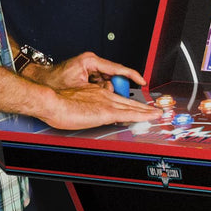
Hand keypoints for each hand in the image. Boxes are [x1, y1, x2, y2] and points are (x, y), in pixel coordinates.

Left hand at [31, 51, 145, 93]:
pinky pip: (102, 84)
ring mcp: (90, 69)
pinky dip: (103, 91)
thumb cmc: (54, 81)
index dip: (132, 76)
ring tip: (102, 100)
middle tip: (117, 100)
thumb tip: (111, 90)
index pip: (117, 68)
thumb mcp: (77, 85)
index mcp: (91, 61)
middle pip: (115, 76)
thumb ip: (96, 88)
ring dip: (109, 92)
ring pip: (109, 82)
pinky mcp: (88, 75)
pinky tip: (99, 98)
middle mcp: (92, 63)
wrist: (41, 82)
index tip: (142, 81)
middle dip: (118, 88)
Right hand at [41, 82, 158, 130]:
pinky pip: (130, 113)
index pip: (117, 99)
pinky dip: (143, 115)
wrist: (52, 101)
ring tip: (158, 114)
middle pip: (128, 102)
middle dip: (142, 107)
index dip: (128, 103)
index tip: (137, 107)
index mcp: (95, 94)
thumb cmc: (56, 104)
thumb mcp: (73, 103)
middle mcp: (104, 96)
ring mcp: (106, 103)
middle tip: (154, 110)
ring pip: (132, 107)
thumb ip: (84, 107)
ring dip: (147, 111)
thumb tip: (89, 113)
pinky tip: (152, 116)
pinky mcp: (107, 111)